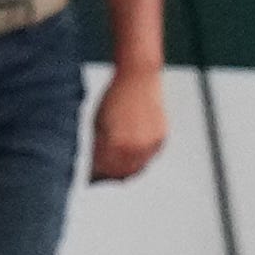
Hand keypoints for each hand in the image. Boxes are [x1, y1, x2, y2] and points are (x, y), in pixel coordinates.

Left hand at [89, 66, 168, 181]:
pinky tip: (132, 158)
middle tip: (105, 177)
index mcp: (115, 143)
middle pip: (123, 172)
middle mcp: (135, 147)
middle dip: (113, 176)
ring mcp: (150, 144)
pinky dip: (140, 160)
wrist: (138, 77)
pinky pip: (149, 157)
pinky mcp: (161, 138)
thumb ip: (99, 145)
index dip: (99, 175)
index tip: (93, 177)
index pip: (106, 169)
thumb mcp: (98, 122)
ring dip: (128, 171)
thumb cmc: (115, 96)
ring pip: (139, 167)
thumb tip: (99, 163)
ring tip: (118, 172)